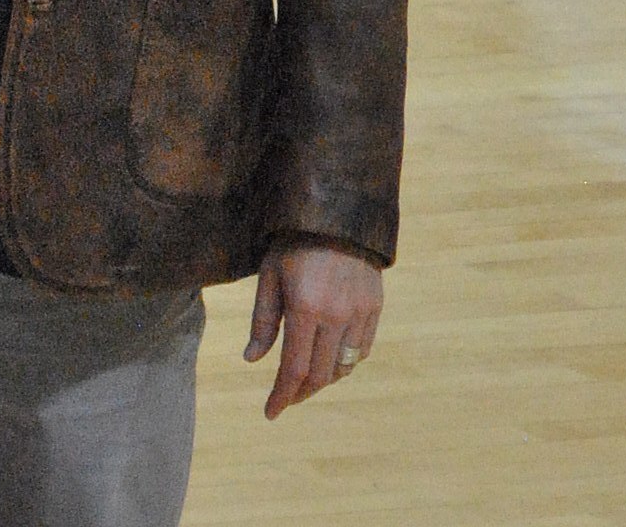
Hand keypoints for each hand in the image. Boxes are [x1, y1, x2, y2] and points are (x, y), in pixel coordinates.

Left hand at [244, 242, 382, 419]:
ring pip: (343, 367)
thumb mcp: (269, 275)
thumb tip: (251, 360)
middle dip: (300, 393)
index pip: (294, 369)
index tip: (270, 413)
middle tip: (285, 398)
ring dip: (323, 380)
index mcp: (305, 307)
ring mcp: (359, 312)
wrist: (337, 211)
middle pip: (320, 375)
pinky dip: (345, 362)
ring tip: (305, 379)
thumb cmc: (293, 241)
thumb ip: (262, 320)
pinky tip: (330, 358)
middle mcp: (336, 315)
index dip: (281, 396)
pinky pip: (362, 350)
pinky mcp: (374, 307)